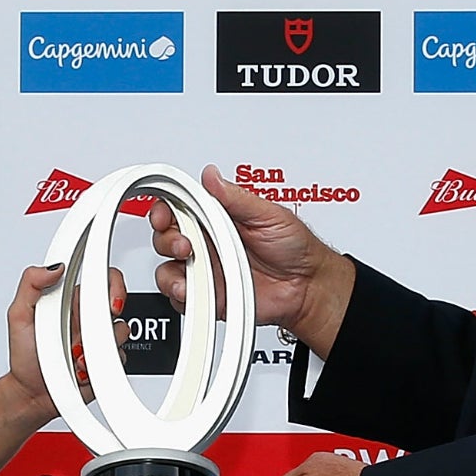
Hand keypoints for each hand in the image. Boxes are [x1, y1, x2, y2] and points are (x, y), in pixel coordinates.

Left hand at [6, 262, 126, 415]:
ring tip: (75, 354)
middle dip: (112, 313)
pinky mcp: (105, 362)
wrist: (30, 392)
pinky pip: (117, 357)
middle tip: (99, 324)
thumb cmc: (24, 356)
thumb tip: (54, 267)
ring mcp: (98, 341)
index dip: (111, 283)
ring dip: (98, 344)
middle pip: (117, 303)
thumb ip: (30, 284)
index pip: (99, 279)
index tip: (106, 296)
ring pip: (120, 332)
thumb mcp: (18, 315)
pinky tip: (82, 368)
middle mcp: (87, 319)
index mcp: (70, 302)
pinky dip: (100, 363)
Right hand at [149, 165, 354, 355]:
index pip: (180, 208)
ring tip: (190, 266)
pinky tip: (193, 288)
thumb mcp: (269, 214)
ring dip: (171, 269)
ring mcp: (207, 271)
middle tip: (186, 243)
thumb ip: (236, 198)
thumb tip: (211, 177)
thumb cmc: (295, 248)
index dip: (167, 209)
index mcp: (219, 218)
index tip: (166, 213)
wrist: (309, 286)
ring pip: (168, 269)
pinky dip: (181, 294)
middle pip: (167, 237)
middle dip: (167, 238)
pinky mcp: (209, 296)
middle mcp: (209, 243)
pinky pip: (182, 297)